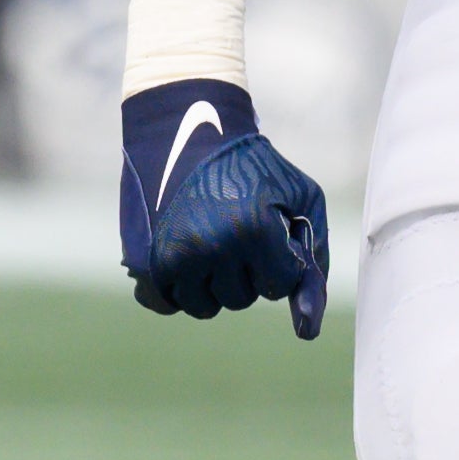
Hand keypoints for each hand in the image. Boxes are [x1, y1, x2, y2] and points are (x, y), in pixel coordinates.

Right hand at [119, 79, 328, 336]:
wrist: (191, 128)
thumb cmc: (256, 168)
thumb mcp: (301, 201)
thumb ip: (312, 266)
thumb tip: (307, 332)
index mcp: (254, 229)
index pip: (278, 286)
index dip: (277, 258)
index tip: (268, 226)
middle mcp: (211, 246)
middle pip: (241, 299)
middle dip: (245, 270)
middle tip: (234, 224)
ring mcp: (175, 255)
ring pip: (205, 307)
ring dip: (213, 282)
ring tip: (211, 236)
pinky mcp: (146, 259)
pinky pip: (166, 304)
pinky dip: (177, 290)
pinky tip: (185, 256)